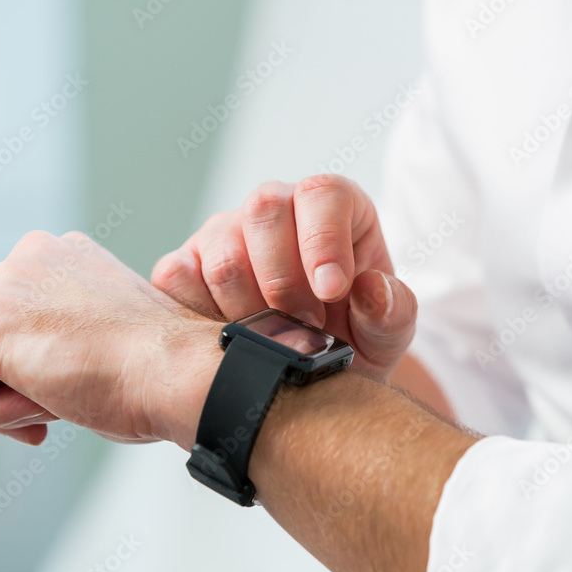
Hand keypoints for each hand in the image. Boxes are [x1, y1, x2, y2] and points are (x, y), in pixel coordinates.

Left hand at [0, 231, 221, 447]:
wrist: (176, 371)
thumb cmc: (157, 371)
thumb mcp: (99, 347)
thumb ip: (52, 352)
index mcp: (67, 257)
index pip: (15, 319)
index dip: (21, 373)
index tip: (52, 405)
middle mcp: (32, 255)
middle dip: (7, 390)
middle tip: (47, 423)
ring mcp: (6, 281)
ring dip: (6, 403)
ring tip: (60, 406)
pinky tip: (44, 405)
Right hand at [151, 175, 416, 380]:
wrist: (307, 378)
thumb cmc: (353, 342)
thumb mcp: (387, 335)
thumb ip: (393, 312)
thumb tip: (372, 289)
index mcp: (331, 206)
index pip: (321, 192)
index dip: (324, 240)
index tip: (332, 292)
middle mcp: (274, 207)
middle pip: (264, 210)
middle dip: (284, 282)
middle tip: (305, 327)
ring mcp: (223, 233)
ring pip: (222, 254)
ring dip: (249, 309)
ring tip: (275, 337)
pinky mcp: (185, 264)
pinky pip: (177, 277)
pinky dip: (202, 315)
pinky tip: (232, 336)